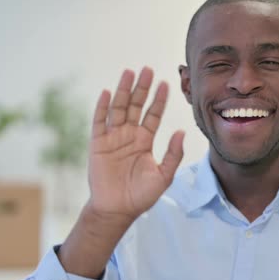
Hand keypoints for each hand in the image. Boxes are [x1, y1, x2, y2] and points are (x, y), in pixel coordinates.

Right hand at [87, 67, 183, 219]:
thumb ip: (173, 154)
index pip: (153, 114)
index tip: (166, 83)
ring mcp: (113, 138)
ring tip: (129, 73)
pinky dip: (103, 107)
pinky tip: (108, 92)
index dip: (159, 100)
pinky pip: (100, 122)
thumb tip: (181, 132)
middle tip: (148, 70)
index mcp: (145, 140)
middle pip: (136, 106)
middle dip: (142, 88)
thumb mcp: (164, 175)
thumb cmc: (142, 195)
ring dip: (123, 91)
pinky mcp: (98, 144)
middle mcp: (129, 135)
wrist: (118, 209)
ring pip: (119, 109)